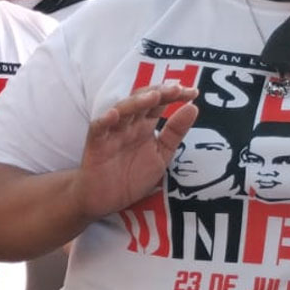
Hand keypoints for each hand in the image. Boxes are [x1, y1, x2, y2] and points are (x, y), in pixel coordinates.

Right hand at [70, 83, 198, 220]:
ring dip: (137, 102)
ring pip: (122, 110)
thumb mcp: (161, 155)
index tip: (193, 93)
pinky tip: (114, 115)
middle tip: (177, 89)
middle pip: (142, 100)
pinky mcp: (96, 145)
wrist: (105, 200)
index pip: (160, 103)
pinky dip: (104, 120)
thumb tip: (193, 108)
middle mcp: (129, 125)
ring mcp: (112, 133)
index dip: (175, 95)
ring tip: (153, 96)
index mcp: (145, 126)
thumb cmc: (131, 177)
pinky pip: (98, 129)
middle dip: (159, 93)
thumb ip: (175, 133)